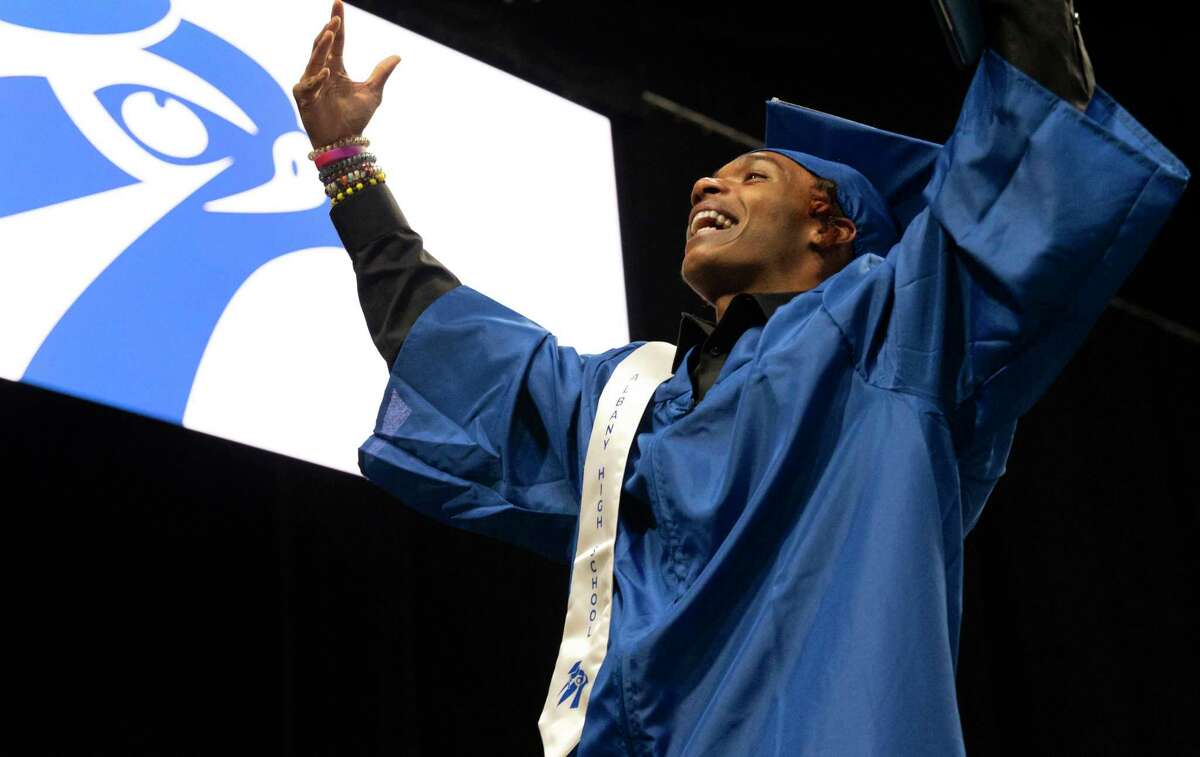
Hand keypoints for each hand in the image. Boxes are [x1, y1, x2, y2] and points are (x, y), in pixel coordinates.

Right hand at [292, 0, 400, 148]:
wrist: (345, 142)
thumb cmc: (355, 119)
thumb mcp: (373, 92)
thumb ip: (381, 73)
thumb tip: (397, 56)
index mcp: (336, 68)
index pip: (337, 41)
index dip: (338, 23)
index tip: (339, 2)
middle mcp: (321, 73)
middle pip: (323, 46)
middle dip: (329, 31)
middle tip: (336, 18)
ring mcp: (311, 84)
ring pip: (314, 60)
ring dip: (322, 47)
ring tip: (331, 33)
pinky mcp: (304, 99)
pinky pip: (308, 85)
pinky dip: (317, 79)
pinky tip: (327, 71)